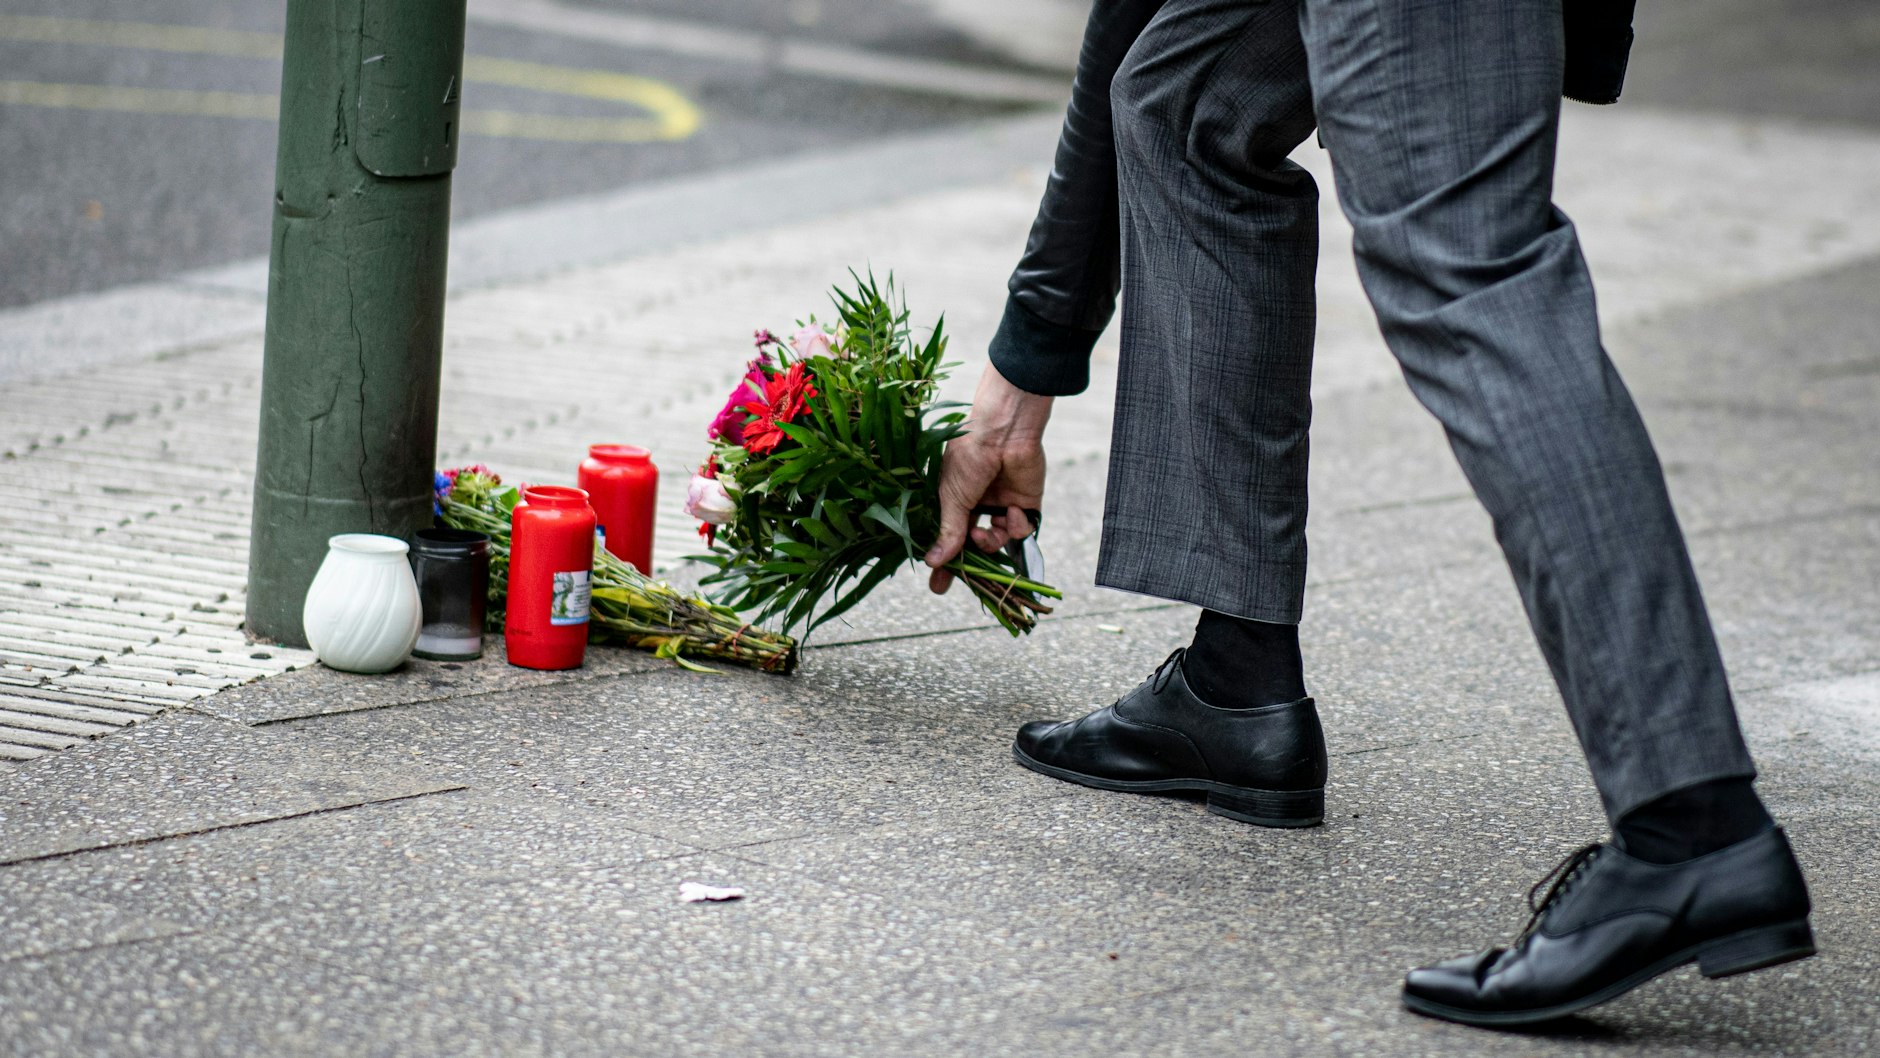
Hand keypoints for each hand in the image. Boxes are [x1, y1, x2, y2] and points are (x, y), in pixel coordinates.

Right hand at [925, 362, 1052, 593]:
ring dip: (991, 543)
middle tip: (964, 578)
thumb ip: (949, 532)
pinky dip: (1016, 526)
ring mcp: (1001, 505)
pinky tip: (1011, 511)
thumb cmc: (970, 457)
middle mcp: (977, 505)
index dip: (943, 560)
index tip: (937, 585)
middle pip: (974, 544)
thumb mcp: (952, 497)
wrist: (1003, 431)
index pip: (947, 536)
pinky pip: (1021, 530)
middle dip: (970, 563)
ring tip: (984, 533)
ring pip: (998, 542)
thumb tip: (933, 562)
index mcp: (954, 500)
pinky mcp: (1025, 504)